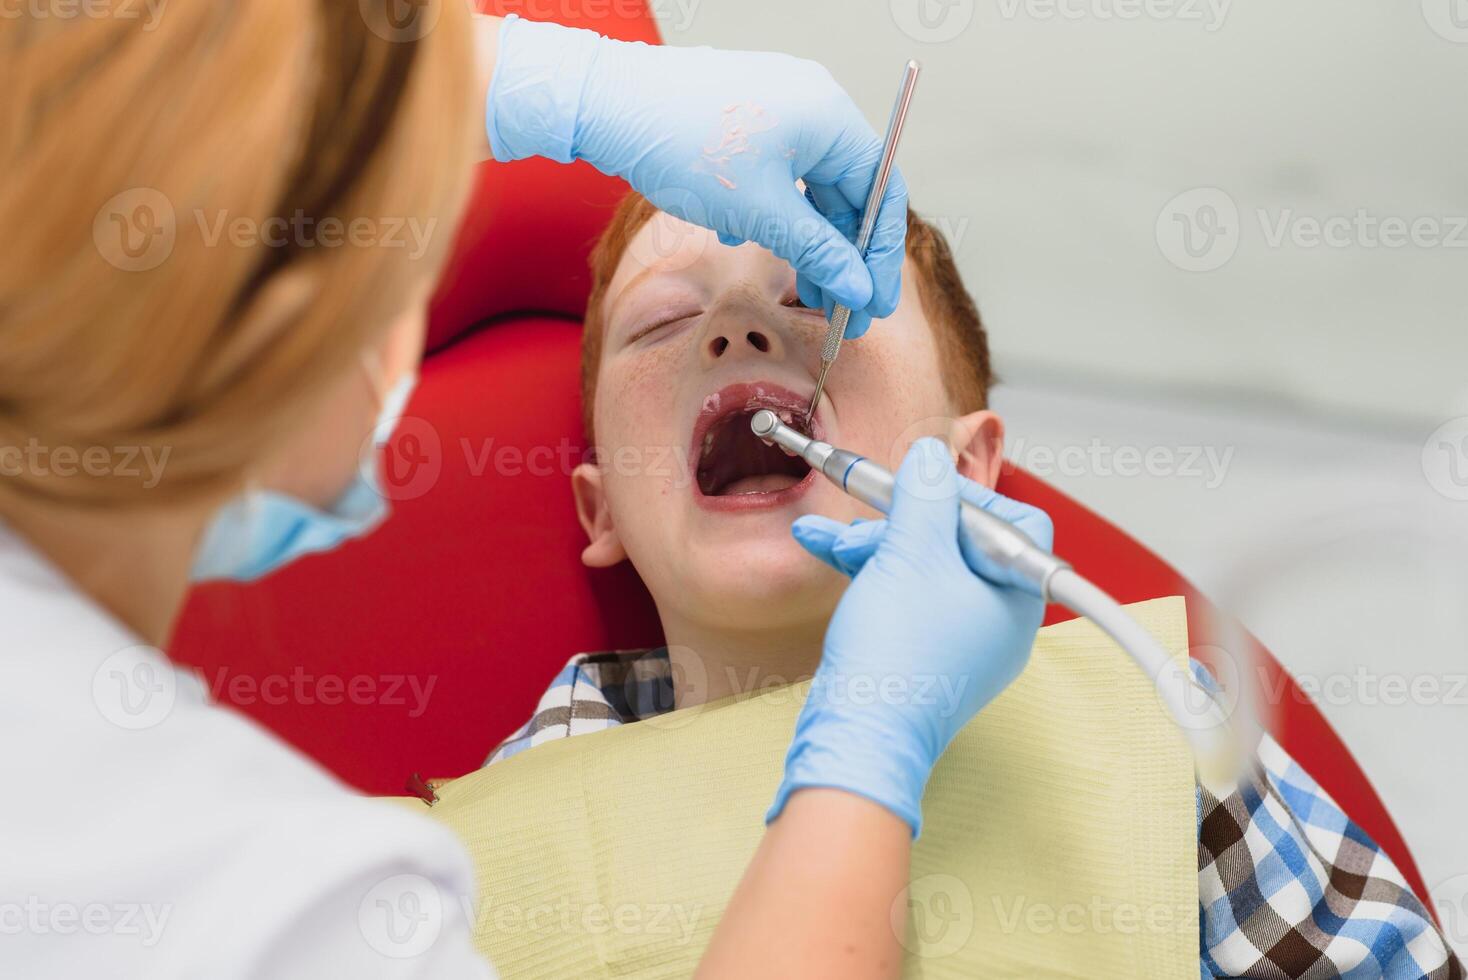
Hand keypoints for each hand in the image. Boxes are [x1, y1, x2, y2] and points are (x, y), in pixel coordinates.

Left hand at [485, 16, 906, 338]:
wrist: (608, 103)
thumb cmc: (682, 143)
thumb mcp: (760, 212)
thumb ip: (818, 253)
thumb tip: (857, 289)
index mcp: (830, 116)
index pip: (881, 193)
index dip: (880, 256)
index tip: (874, 305)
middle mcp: (813, 104)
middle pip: (848, 193)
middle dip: (841, 257)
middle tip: (840, 313)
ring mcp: (779, 107)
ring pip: (810, 188)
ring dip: (806, 241)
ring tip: (797, 290)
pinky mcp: (745, 118)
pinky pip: (778, 173)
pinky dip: (772, 212)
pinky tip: (742, 236)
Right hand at [768, 440, 1053, 835]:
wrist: (860, 736)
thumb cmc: (897, 655)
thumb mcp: (911, 552)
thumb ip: (925, 495)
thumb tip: (934, 457)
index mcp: (1017, 596)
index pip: (1013, 521)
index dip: (966, 495)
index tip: (923, 487)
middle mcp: (999, 621)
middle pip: (961, 542)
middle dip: (903, 520)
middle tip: (866, 513)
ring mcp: (963, 642)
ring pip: (926, 569)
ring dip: (876, 544)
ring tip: (826, 538)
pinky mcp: (927, 657)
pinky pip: (909, 598)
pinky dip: (874, 575)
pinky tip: (831, 556)